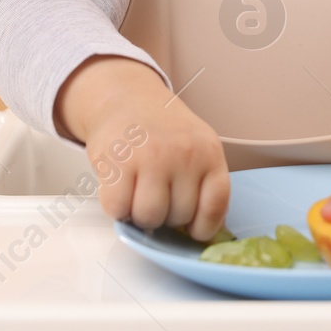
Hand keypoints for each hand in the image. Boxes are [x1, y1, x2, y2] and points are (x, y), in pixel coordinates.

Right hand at [55, 55, 230, 241]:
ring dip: (140, 215)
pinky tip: (119, 189)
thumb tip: (198, 232)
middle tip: (157, 195)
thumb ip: (203, 182)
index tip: (192, 228)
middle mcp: (182, 153)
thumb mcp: (196, 146)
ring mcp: (149, 156)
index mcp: (209, 152)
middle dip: (166, 215)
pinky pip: (117, 208)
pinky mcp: (117, 161)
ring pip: (149, 217)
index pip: (215, 206)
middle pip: (179, 217)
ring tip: (138, 194)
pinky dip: (116, 207)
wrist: (126, 98)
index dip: (203, 227)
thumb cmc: (162, 130)